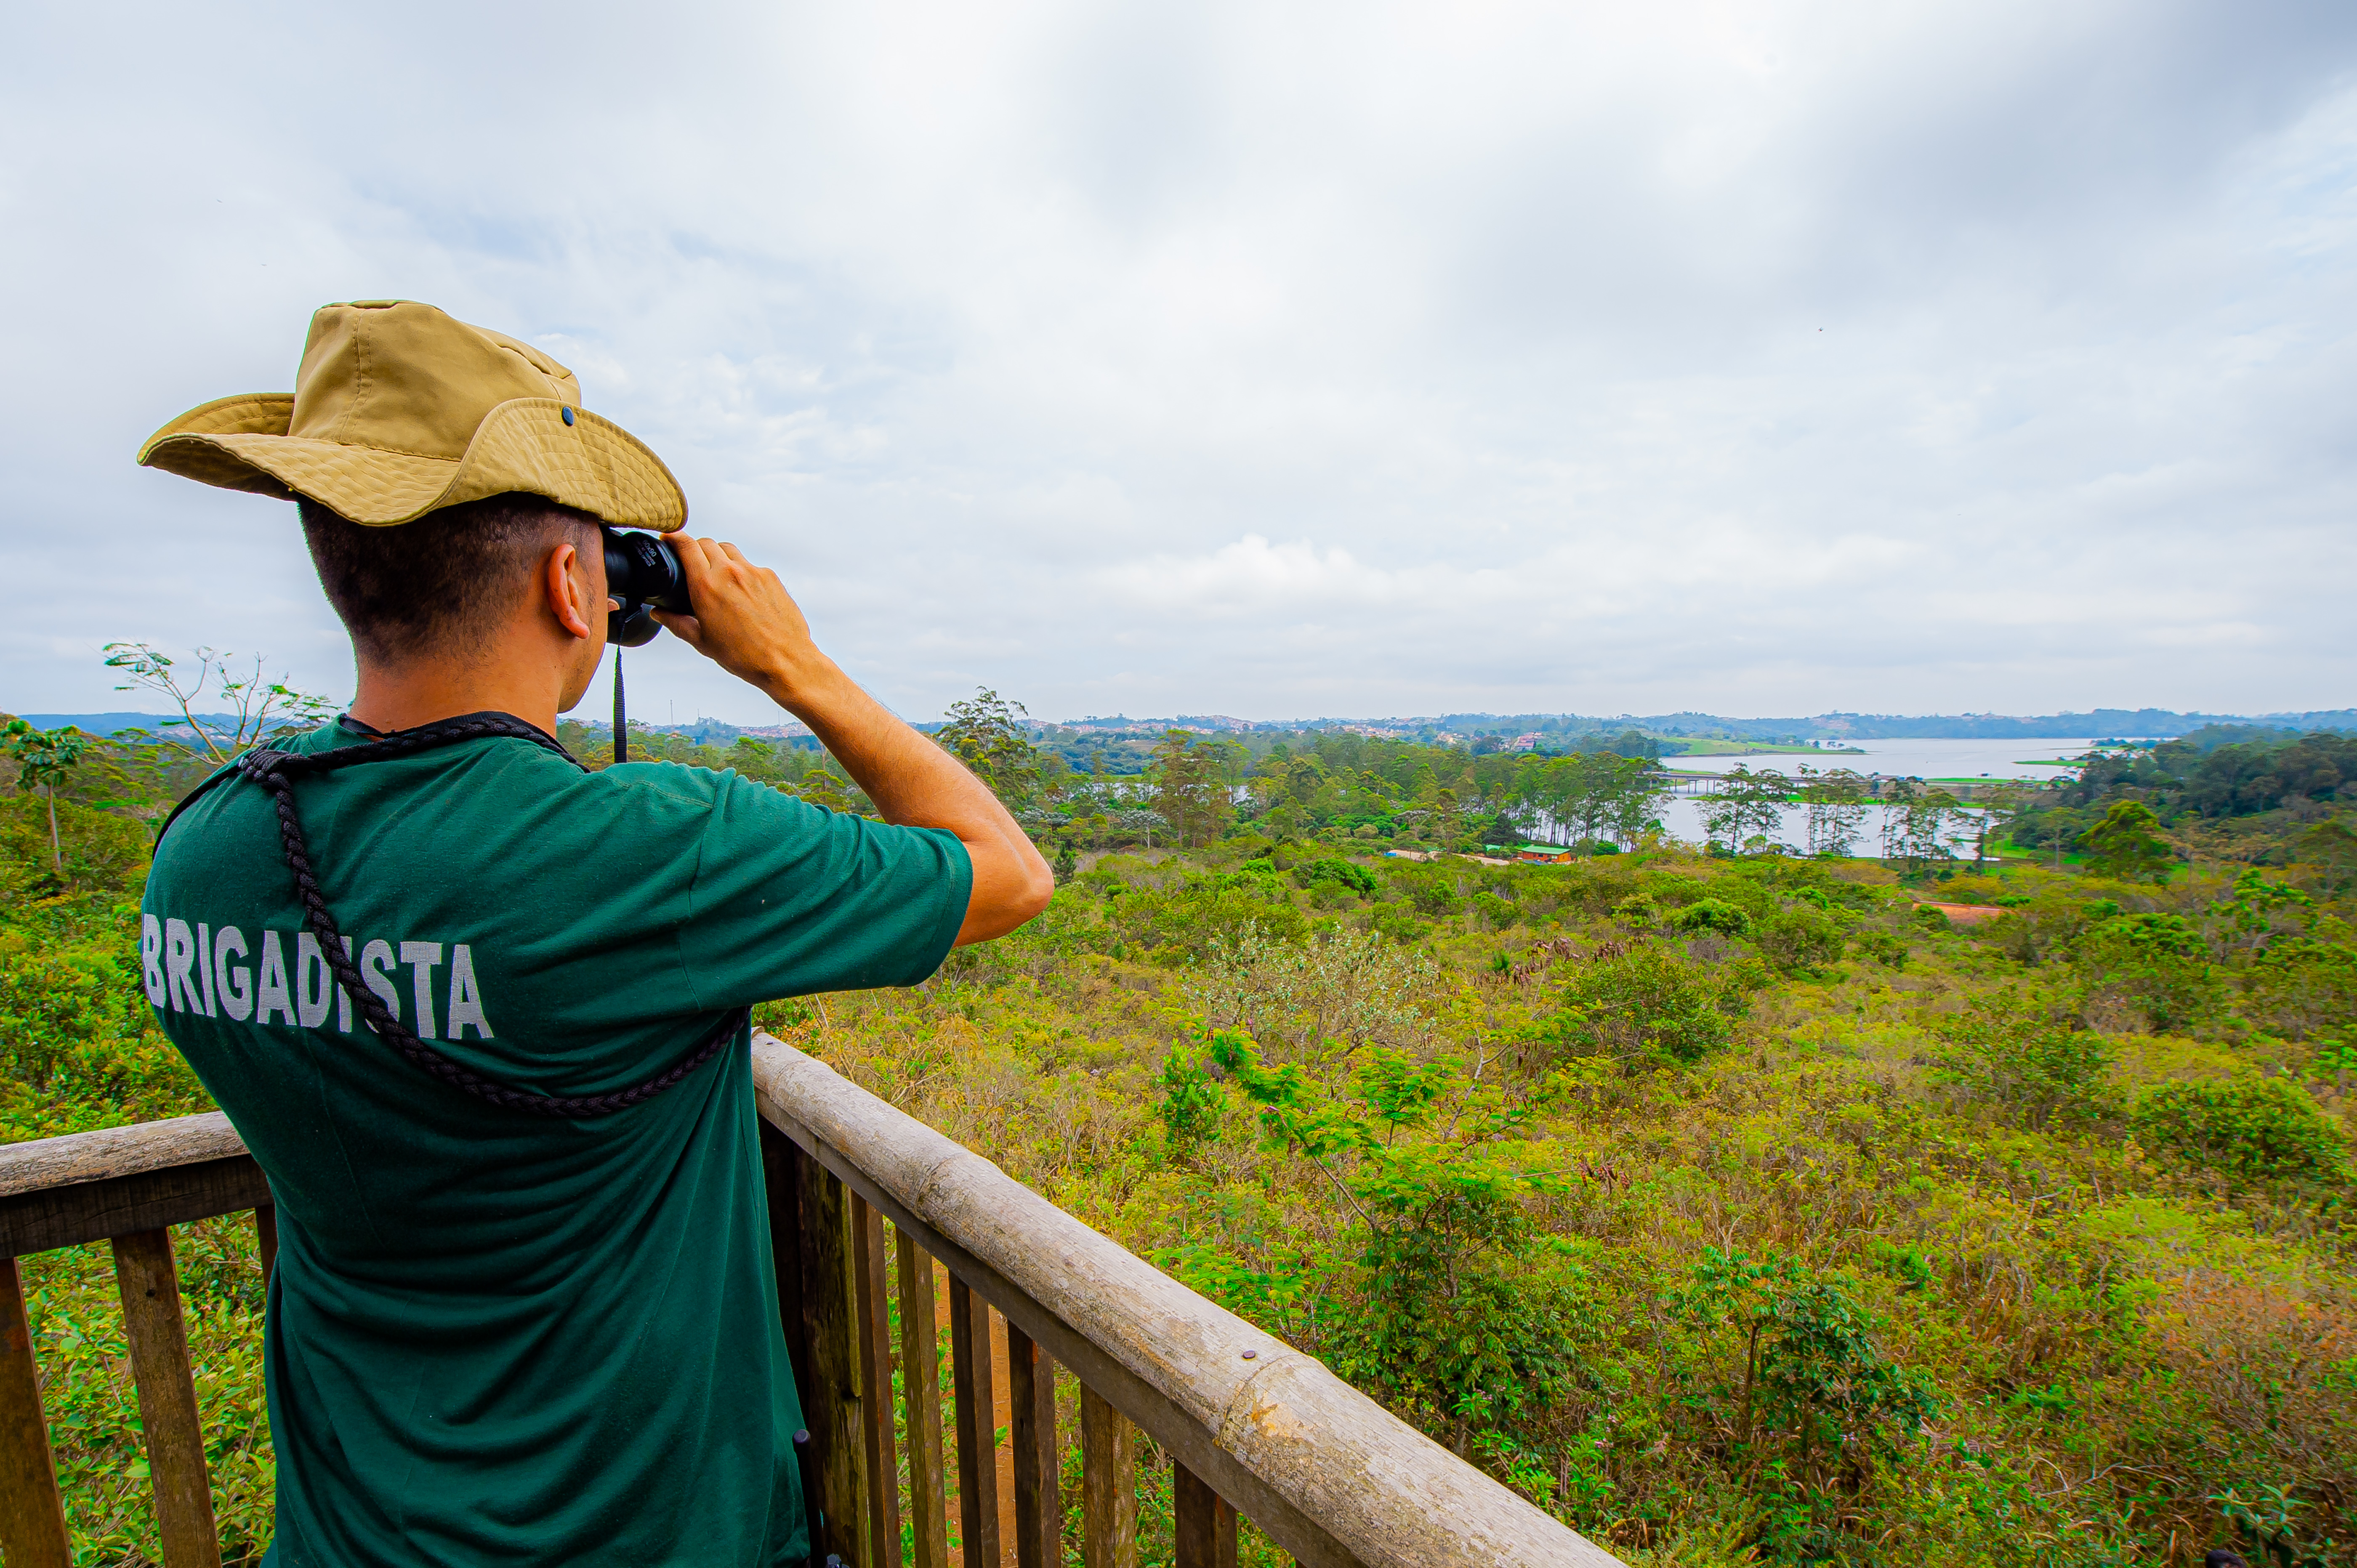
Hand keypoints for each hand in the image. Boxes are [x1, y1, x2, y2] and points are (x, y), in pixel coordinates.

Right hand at [652, 535, 836, 704]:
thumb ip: (677, 623)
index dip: (674, 538)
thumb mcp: (702, 642)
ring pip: (729, 550)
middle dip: (695, 548)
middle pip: (707, 543)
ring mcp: (753, 572)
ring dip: (718, 556)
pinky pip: (750, 565)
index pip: (686, 546)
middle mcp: (729, 573)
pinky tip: (741, 591)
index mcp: (706, 586)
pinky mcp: (770, 577)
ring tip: (717, 575)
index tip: (669, 538)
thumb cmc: (744, 655)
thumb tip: (659, 613)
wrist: (784, 660)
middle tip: (691, 561)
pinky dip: (741, 571)